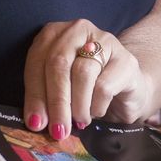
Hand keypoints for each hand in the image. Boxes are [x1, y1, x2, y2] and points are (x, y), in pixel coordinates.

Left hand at [22, 20, 153, 137]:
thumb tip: (35, 121)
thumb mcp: (58, 88)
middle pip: (59, 64)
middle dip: (55, 101)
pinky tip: (96, 112)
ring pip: (82, 73)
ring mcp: (105, 41)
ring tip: (79, 121)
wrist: (126, 91)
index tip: (34, 123)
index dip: (34, 94)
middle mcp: (78, 29)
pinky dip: (96, 106)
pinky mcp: (126, 59)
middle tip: (57, 130)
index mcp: (53, 33)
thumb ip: (44, 97)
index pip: (37, 61)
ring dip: (77, 105)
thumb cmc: (86, 89)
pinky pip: (104, 86)